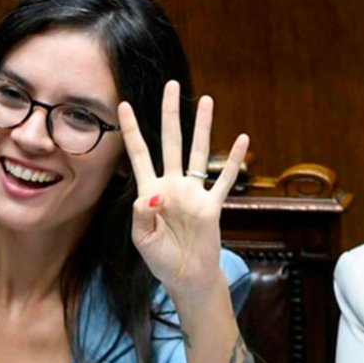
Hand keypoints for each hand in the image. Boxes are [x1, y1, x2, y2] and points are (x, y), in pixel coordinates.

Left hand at [118, 80, 248, 303]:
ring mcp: (193, 193)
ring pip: (197, 152)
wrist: (187, 277)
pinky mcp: (212, 205)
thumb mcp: (142, 240)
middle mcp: (172, 185)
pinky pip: (224, 179)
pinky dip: (232, 161)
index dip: (131, 130)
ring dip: (202, 126)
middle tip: (170, 86)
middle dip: (169, 114)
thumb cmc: (161, 259)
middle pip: (170, 141)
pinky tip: (241, 140)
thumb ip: (143, 215)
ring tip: (206, 100)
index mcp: (150, 192)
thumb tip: (155, 195)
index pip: (139, 154)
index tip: (122, 105)